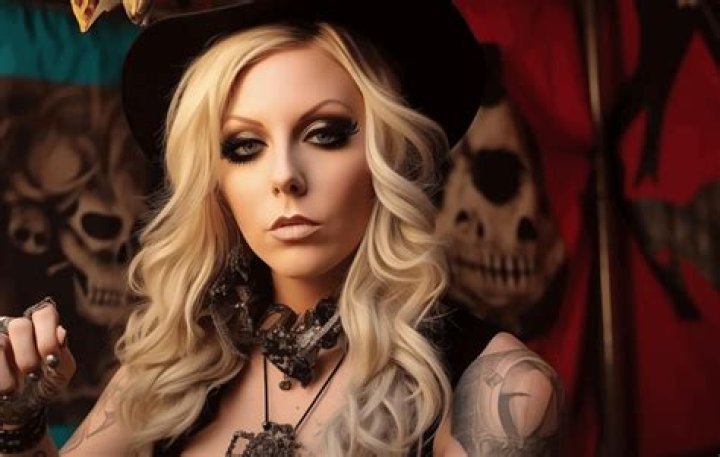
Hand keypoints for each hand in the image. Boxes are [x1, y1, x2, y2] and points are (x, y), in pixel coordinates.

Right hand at [0, 297, 75, 424]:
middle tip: (33, 376)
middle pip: (19, 325)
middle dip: (27, 355)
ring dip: (9, 371)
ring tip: (14, 391)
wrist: (19, 409)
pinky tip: (5, 392)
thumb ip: (64, 357)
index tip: (52, 362)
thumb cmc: (43, 386)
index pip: (44, 313)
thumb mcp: (59, 376)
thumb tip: (61, 333)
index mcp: (41, 327)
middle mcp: (16, 328)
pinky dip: (1, 379)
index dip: (48, 336)